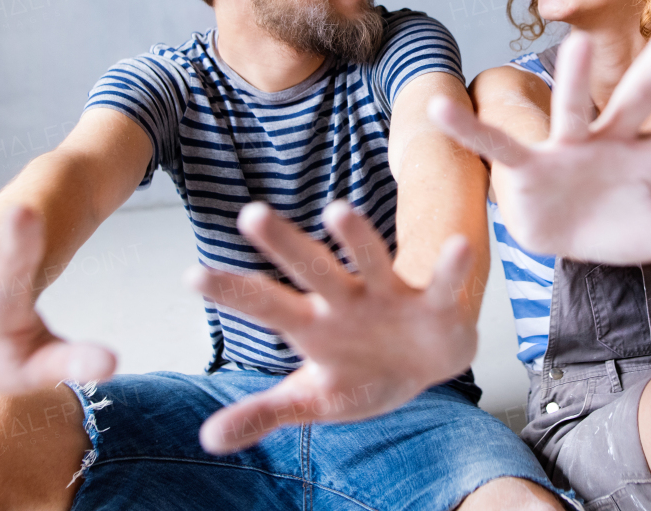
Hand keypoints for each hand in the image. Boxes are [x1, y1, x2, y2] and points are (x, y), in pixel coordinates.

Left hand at [185, 200, 475, 453]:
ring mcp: (390, 296)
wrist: (428, 364)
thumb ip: (265, 412)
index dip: (233, 293)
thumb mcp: (314, 399)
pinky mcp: (434, 304)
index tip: (192, 277)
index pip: (265, 305)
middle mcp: (346, 300)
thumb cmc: (364, 372)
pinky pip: (443, 283)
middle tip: (250, 214)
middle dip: (283, 244)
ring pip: (370, 261)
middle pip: (310, 269)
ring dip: (356, 238)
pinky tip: (458, 246)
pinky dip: (451, 267)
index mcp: (313, 324)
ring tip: (337, 211)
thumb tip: (207, 439)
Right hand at [427, 2, 650, 264]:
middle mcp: (611, 141)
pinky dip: (469, 130)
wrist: (557, 239)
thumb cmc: (614, 228)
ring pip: (573, 107)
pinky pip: (496, 145)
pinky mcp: (527, 167)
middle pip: (639, 95)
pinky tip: (440, 110)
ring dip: (574, 76)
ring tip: (581, 41)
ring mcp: (567, 149)